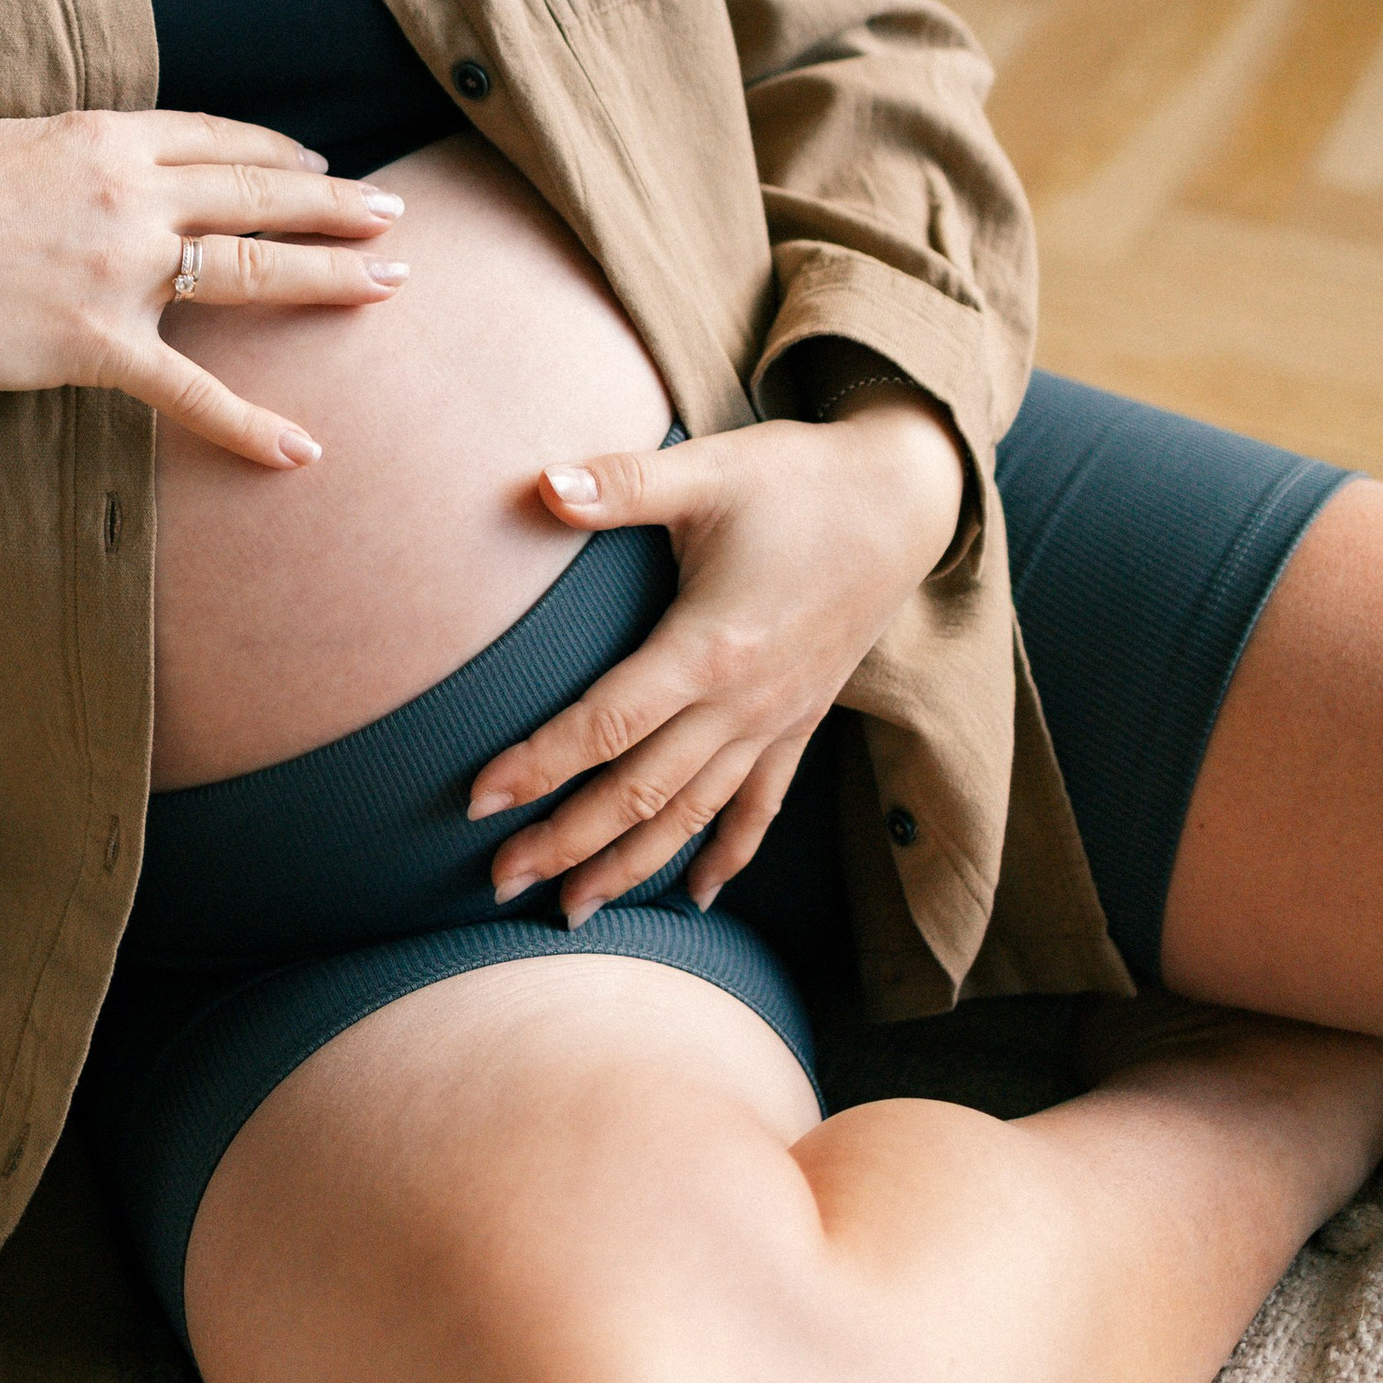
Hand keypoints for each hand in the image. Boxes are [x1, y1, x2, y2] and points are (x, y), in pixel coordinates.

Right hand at [0, 108, 407, 465]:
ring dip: (329, 275)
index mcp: (107, 139)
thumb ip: (79, 149)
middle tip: (394, 215)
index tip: (318, 168)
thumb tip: (116, 154)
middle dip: (336, 205)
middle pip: (257, 194)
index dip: (277, 155)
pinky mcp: (97, 343)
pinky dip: (249, 423)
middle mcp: (129, 194)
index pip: (218, 139)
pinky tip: (301, 450)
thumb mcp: (13, 139)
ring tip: (389, 283)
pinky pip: (190, 388)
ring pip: (250, 268)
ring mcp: (121, 269)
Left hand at [465, 392, 965, 918]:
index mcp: (710, 646)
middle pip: (640, 791)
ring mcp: (776, 720)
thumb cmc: (799, 481)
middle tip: (500, 882)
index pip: (607, 724)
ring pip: (693, 814)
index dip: (539, 766)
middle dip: (567, 842)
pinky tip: (696, 898)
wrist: (904, 501)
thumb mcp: (708, 471)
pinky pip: (761, 806)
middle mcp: (743, 701)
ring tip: (572, 911)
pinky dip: (727, 855)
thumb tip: (539, 482)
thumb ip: (622, 484)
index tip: (478, 802)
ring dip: (631, 866)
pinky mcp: (802, 722)